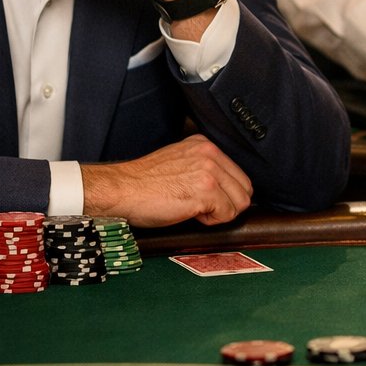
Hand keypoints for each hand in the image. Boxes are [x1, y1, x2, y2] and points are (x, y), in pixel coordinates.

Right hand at [82, 134, 253, 226]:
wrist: (121, 190)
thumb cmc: (144, 183)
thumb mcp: (179, 162)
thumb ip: (204, 167)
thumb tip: (227, 187)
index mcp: (205, 145)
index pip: (238, 175)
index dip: (225, 193)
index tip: (205, 198)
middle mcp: (210, 154)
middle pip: (244, 189)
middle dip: (227, 204)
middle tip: (201, 207)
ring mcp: (209, 171)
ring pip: (240, 203)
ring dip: (220, 213)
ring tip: (195, 209)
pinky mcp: (206, 190)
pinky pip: (227, 214)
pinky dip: (211, 221)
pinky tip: (191, 213)